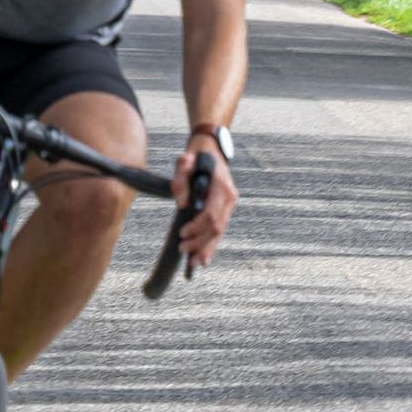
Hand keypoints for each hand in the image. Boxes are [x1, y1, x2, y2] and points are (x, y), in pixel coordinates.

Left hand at [173, 138, 236, 266]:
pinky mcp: (226, 208)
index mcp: (221, 186)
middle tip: (182, 249)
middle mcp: (229, 197)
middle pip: (216, 227)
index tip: (181, 233)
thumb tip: (182, 204)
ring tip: (194, 263)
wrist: (210, 148)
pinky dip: (212, 244)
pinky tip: (204, 257)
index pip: (210, 214)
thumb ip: (181, 180)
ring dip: (207, 248)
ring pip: (220, 232)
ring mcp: (230, 203)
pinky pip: (220, 229)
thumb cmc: (195, 155)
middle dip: (200, 242)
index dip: (196, 227)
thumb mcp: (183, 161)